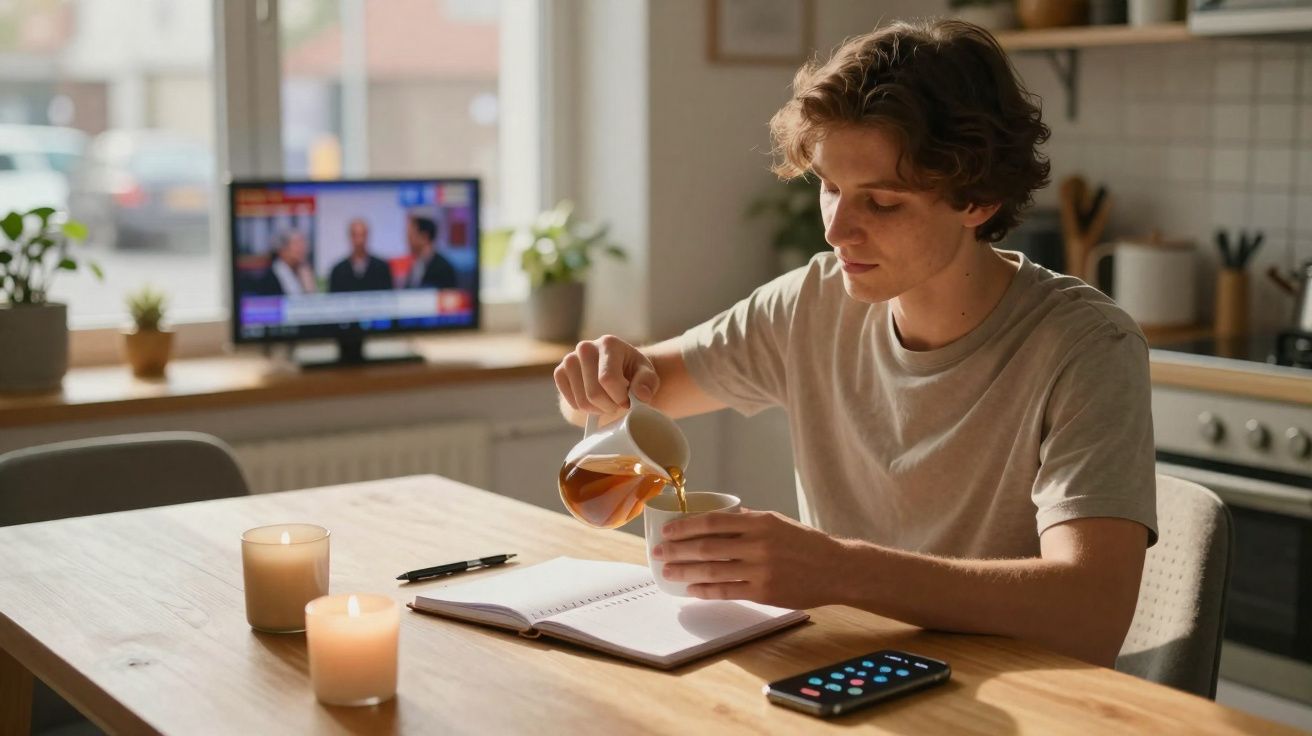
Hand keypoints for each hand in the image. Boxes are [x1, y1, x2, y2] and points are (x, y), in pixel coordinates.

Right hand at [554, 335, 659, 415]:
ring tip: (608, 401)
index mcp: (609, 343)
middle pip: (594, 393)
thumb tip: (641, 394)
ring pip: (582, 401)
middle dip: (610, 406)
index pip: (608, 379)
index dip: (619, 398)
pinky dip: (585, 408)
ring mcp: (569, 359)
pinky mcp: (559, 372)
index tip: (628, 402)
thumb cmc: (632, 372)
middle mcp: (585, 347)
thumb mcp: (647, 374)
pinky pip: (572, 403)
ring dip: (598, 409)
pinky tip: (594, 400)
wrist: (616, 368)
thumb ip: (648, 382)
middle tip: (618, 404)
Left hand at [653, 508, 843, 609]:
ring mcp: (760, 570)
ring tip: (668, 572)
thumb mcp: (778, 522)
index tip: (667, 530)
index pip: (713, 522)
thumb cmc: (806, 544)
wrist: (837, 568)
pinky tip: (692, 589)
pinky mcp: (763, 592)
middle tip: (658, 552)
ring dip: (685, 571)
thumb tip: (718, 520)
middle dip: (677, 550)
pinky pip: (727, 591)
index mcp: (760, 522)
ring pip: (712, 570)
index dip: (685, 526)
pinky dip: (706, 590)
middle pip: (707, 547)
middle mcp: (758, 544)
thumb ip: (748, 521)